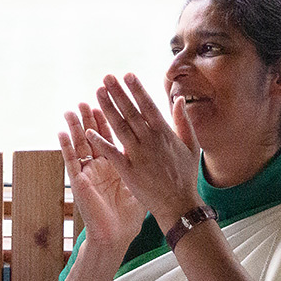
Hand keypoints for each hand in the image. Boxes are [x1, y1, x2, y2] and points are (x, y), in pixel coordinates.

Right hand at [59, 103, 145, 249]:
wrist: (116, 235)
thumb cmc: (129, 215)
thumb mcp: (141, 184)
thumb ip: (147, 164)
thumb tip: (161, 149)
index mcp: (116, 164)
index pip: (115, 135)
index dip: (115, 116)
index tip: (116, 97)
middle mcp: (100, 165)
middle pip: (96, 134)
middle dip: (95, 114)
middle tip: (95, 92)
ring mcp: (88, 172)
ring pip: (81, 143)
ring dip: (77, 125)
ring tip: (74, 107)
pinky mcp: (78, 182)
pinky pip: (70, 161)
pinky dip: (66, 146)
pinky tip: (62, 131)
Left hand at [88, 73, 202, 230]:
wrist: (179, 204)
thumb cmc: (186, 175)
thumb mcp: (191, 145)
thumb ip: (183, 121)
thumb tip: (178, 98)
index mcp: (164, 133)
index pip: (148, 105)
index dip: (136, 89)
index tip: (127, 75)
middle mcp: (150, 141)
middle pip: (130, 112)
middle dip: (118, 93)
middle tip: (106, 77)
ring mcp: (138, 155)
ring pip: (119, 127)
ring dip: (107, 109)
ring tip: (98, 92)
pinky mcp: (128, 171)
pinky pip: (112, 153)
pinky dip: (101, 142)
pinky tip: (89, 130)